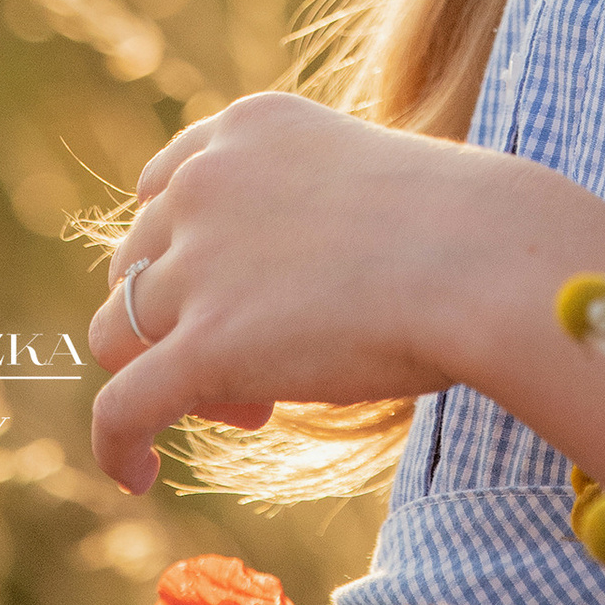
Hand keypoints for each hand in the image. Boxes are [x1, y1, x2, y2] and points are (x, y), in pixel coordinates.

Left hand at [86, 94, 495, 492]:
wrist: (489, 262)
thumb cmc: (464, 232)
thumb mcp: (362, 183)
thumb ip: (302, 213)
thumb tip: (278, 293)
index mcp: (244, 127)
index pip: (162, 191)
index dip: (189, 253)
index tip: (239, 293)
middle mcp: (203, 182)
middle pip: (140, 267)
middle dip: (186, 316)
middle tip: (268, 364)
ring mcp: (199, 263)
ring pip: (119, 333)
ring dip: (166, 371)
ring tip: (249, 408)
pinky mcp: (205, 345)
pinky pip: (122, 406)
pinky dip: (116, 445)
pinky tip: (135, 477)